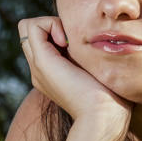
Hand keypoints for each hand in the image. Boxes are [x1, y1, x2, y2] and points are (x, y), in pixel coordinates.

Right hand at [17, 16, 131, 125]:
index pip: (43, 39)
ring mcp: (38, 67)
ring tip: (70, 42)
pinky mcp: (42, 62)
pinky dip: (50, 24)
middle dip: (53, 25)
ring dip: (50, 23)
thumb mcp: (101, 73)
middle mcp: (41, 70)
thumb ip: (93, 59)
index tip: (78, 44)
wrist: (104, 117)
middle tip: (73, 41)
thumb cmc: (112, 99)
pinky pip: (31, 26)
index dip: (58, 30)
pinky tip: (68, 42)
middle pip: (32, 32)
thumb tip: (100, 39)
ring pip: (28, 27)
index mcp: (53, 72)